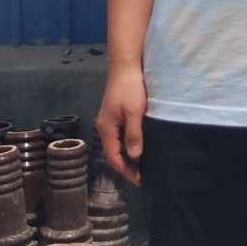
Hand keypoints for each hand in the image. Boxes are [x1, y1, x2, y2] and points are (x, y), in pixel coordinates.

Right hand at [97, 64, 146, 183]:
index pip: (113, 157)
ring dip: (127, 156)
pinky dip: (127, 145)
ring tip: (142, 165)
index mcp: (106, 128)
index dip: (125, 170)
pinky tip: (138, 146)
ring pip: (116, 144)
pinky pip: (119, 135)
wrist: (126, 65)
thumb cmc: (130, 88)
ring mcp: (109, 120)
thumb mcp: (134, 112)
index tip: (139, 180)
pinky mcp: (115, 114)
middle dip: (126, 166)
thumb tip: (135, 156)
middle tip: (142, 175)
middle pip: (112, 152)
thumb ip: (134, 134)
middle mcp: (104, 126)